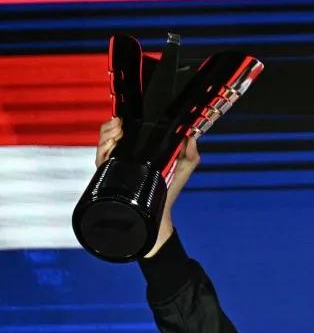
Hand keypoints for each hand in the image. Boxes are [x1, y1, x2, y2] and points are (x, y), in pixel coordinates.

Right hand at [95, 118, 200, 256]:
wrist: (158, 213)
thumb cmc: (169, 190)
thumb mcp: (183, 169)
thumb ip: (190, 154)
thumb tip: (192, 137)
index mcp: (140, 151)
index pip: (126, 130)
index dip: (123, 122)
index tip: (126, 119)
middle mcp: (125, 156)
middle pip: (110, 133)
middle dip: (112, 126)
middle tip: (120, 125)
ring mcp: (116, 165)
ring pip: (103, 142)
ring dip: (107, 133)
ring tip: (117, 132)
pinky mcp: (110, 174)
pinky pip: (101, 157)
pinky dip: (103, 148)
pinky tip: (112, 144)